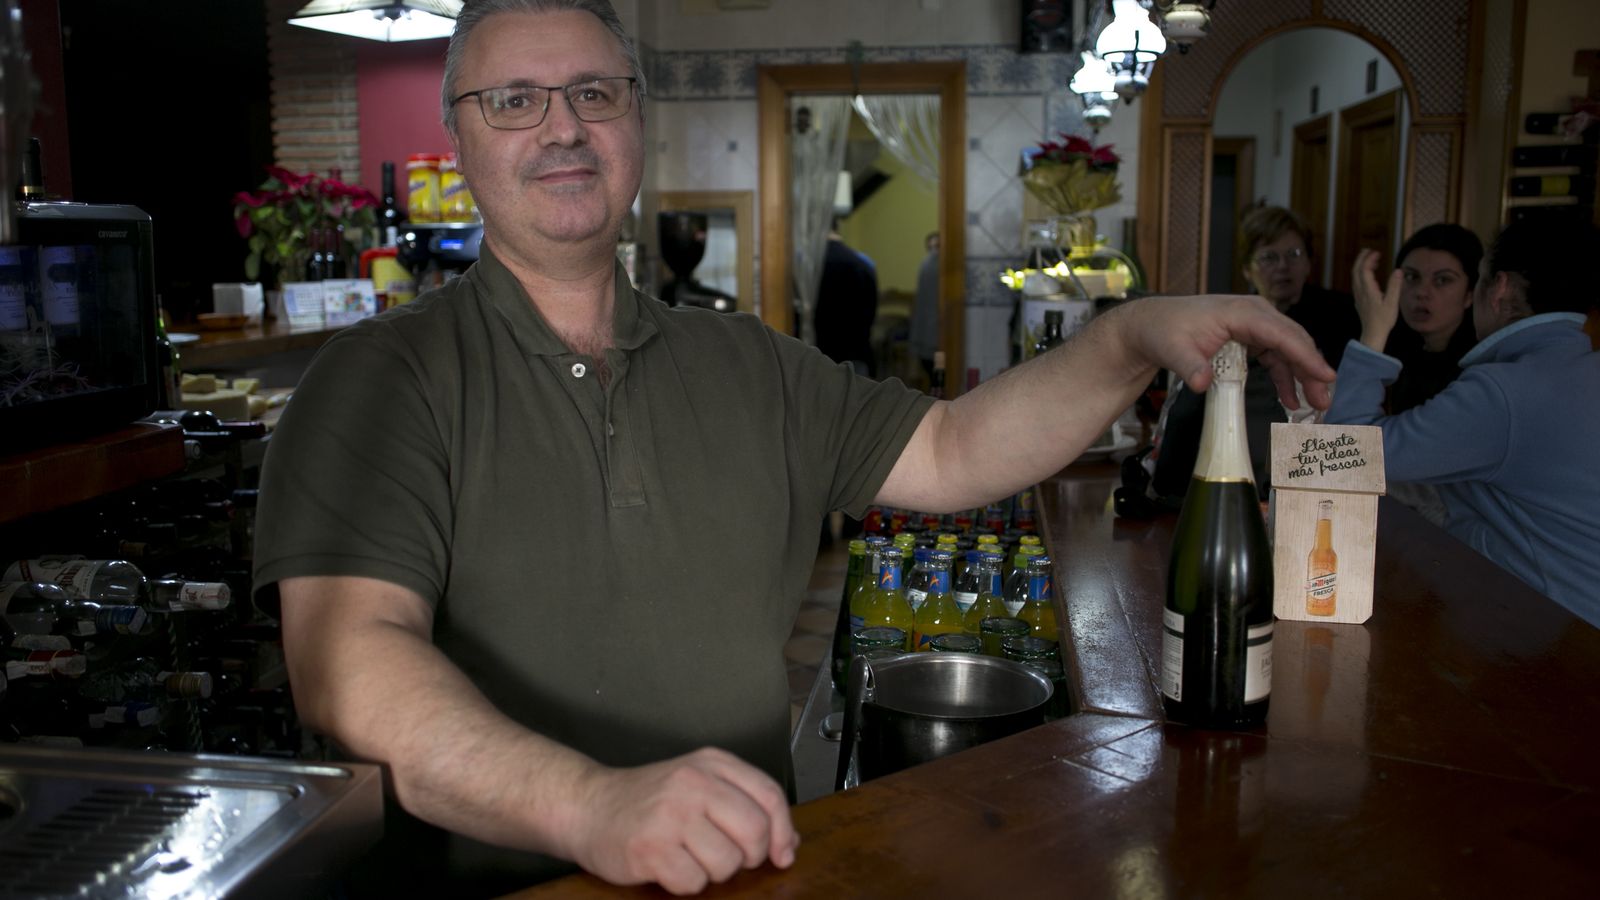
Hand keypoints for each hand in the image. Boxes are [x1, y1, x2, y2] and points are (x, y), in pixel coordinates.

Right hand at [563, 747, 799, 894]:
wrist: (588, 806)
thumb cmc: (650, 801)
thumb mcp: (699, 783)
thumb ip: (744, 803)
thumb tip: (788, 842)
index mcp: (711, 763)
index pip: (769, 796)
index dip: (782, 831)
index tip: (781, 853)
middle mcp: (694, 783)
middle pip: (754, 832)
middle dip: (748, 856)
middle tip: (726, 857)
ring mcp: (671, 815)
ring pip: (727, 863)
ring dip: (713, 872)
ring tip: (689, 856)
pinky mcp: (651, 848)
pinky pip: (693, 882)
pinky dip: (685, 883)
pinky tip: (668, 865)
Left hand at [1112, 293, 1336, 409]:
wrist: (1152, 325)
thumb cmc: (1164, 330)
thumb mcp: (1173, 349)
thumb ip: (1190, 366)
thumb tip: (1201, 384)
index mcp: (1242, 312)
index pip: (1281, 334)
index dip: (1305, 356)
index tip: (1325, 376)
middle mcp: (1255, 314)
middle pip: (1292, 342)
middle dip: (1311, 370)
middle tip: (1324, 399)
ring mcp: (1254, 325)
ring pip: (1287, 350)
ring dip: (1301, 376)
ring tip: (1314, 404)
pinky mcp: (1250, 337)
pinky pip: (1275, 356)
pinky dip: (1284, 377)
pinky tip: (1290, 398)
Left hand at [1352, 248, 1401, 350]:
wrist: (1373, 334)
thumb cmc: (1383, 320)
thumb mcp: (1392, 303)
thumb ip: (1394, 286)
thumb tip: (1398, 271)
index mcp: (1368, 291)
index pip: (1364, 270)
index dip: (1369, 259)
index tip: (1377, 252)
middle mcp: (1360, 292)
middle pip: (1356, 271)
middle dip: (1361, 259)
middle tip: (1369, 250)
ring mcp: (1358, 296)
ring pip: (1355, 277)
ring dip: (1361, 266)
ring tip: (1372, 260)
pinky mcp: (1359, 300)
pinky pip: (1357, 282)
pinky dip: (1362, 274)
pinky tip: (1369, 275)